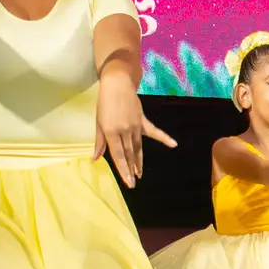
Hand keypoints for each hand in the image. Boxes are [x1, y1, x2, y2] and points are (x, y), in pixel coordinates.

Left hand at [94, 73, 175, 187]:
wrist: (117, 84)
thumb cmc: (104, 103)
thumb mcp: (98, 123)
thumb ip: (99, 143)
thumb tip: (95, 159)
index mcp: (111, 132)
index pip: (118, 155)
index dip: (123, 170)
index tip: (128, 182)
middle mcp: (124, 131)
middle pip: (129, 154)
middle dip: (131, 170)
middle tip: (133, 184)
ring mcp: (135, 126)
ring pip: (138, 147)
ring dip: (139, 162)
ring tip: (139, 174)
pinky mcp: (142, 120)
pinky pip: (154, 132)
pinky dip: (163, 138)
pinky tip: (173, 144)